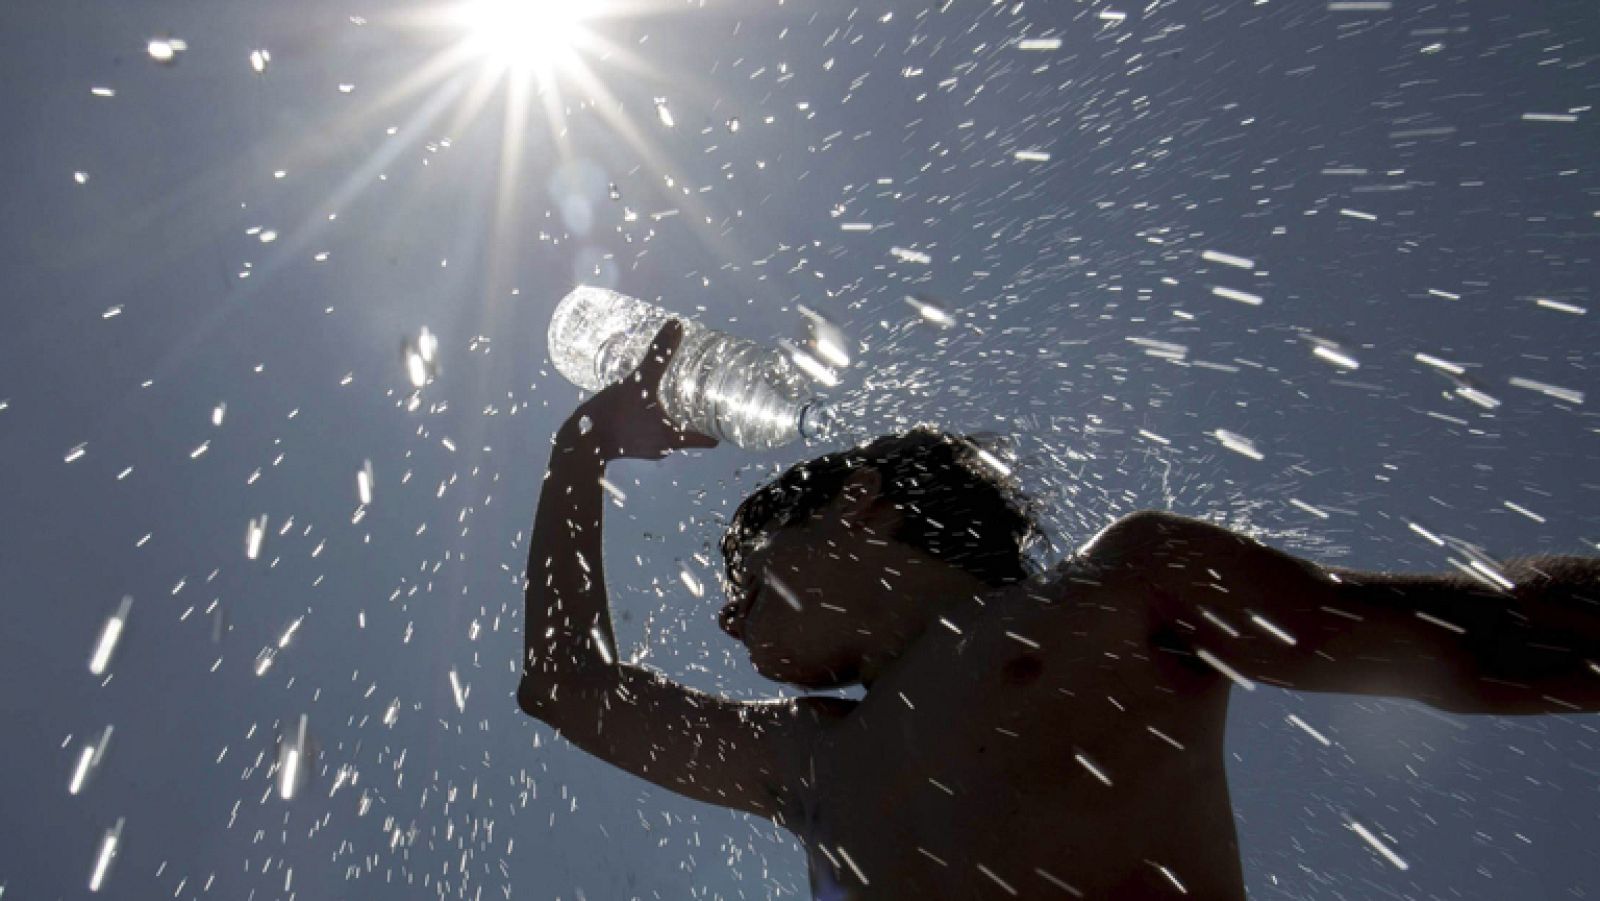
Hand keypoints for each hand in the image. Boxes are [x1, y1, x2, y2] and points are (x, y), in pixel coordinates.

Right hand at [575, 320, 718, 460]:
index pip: (709, 439)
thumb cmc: (613, 415)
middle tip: (704, 393)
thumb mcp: (638, 382)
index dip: (721, 426)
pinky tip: (647, 402)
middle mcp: (664, 447)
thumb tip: (676, 326)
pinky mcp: (630, 445)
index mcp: (673, 437)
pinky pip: (651, 431)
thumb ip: (658, 355)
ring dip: (676, 416)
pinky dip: (654, 419)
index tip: (726, 408)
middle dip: (698, 415)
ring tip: (677, 393)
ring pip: (671, 433)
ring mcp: (647, 448)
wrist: (579, 441)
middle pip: (692, 434)